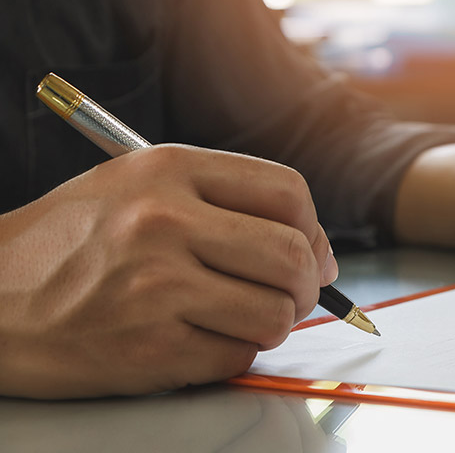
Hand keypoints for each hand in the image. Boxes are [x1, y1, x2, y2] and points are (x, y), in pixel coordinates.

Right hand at [0, 145, 336, 398]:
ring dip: (272, 324)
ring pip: (275, 313)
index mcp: (167, 169)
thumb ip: (223, 202)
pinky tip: (198, 341)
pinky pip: (237, 357)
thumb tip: (313, 249)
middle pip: (293, 255)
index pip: (288, 191)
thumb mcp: (138, 187)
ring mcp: (156, 286)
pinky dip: (231, 355)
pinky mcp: (149, 347)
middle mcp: (164, 221)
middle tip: (290, 296)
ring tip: (239, 320)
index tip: (312, 255)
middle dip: (306, 286)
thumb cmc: (69, 244)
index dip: (314, 229)